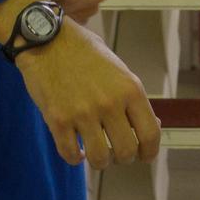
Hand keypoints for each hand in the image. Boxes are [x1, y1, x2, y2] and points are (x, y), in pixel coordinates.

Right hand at [16, 22, 160, 167]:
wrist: (47, 39)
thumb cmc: (85, 52)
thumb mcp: (118, 69)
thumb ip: (132, 98)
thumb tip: (152, 126)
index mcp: (130, 88)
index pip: (150, 134)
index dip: (149, 152)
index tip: (144, 156)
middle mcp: (109, 103)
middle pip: (126, 152)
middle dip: (122, 157)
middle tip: (115, 150)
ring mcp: (83, 113)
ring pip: (100, 159)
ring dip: (99, 161)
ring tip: (95, 151)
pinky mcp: (58, 120)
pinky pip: (70, 155)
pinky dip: (75, 157)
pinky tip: (76, 149)